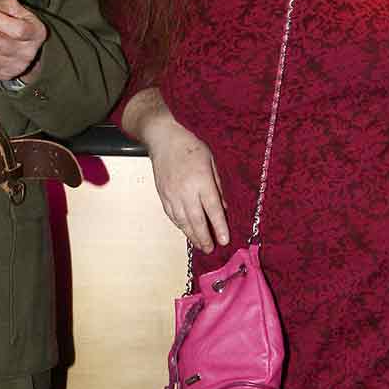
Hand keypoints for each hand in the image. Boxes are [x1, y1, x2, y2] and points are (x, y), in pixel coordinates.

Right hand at [146, 113, 228, 252]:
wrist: (163, 139)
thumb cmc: (190, 146)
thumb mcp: (211, 161)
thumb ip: (217, 186)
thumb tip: (223, 207)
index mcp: (201, 180)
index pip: (212, 209)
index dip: (219, 226)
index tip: (224, 240)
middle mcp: (185, 190)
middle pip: (196, 220)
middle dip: (205, 237)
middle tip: (211, 249)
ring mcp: (172, 194)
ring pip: (182, 221)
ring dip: (192, 235)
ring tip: (201, 245)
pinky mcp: (163, 195)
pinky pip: (172, 215)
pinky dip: (180, 226)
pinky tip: (187, 232)